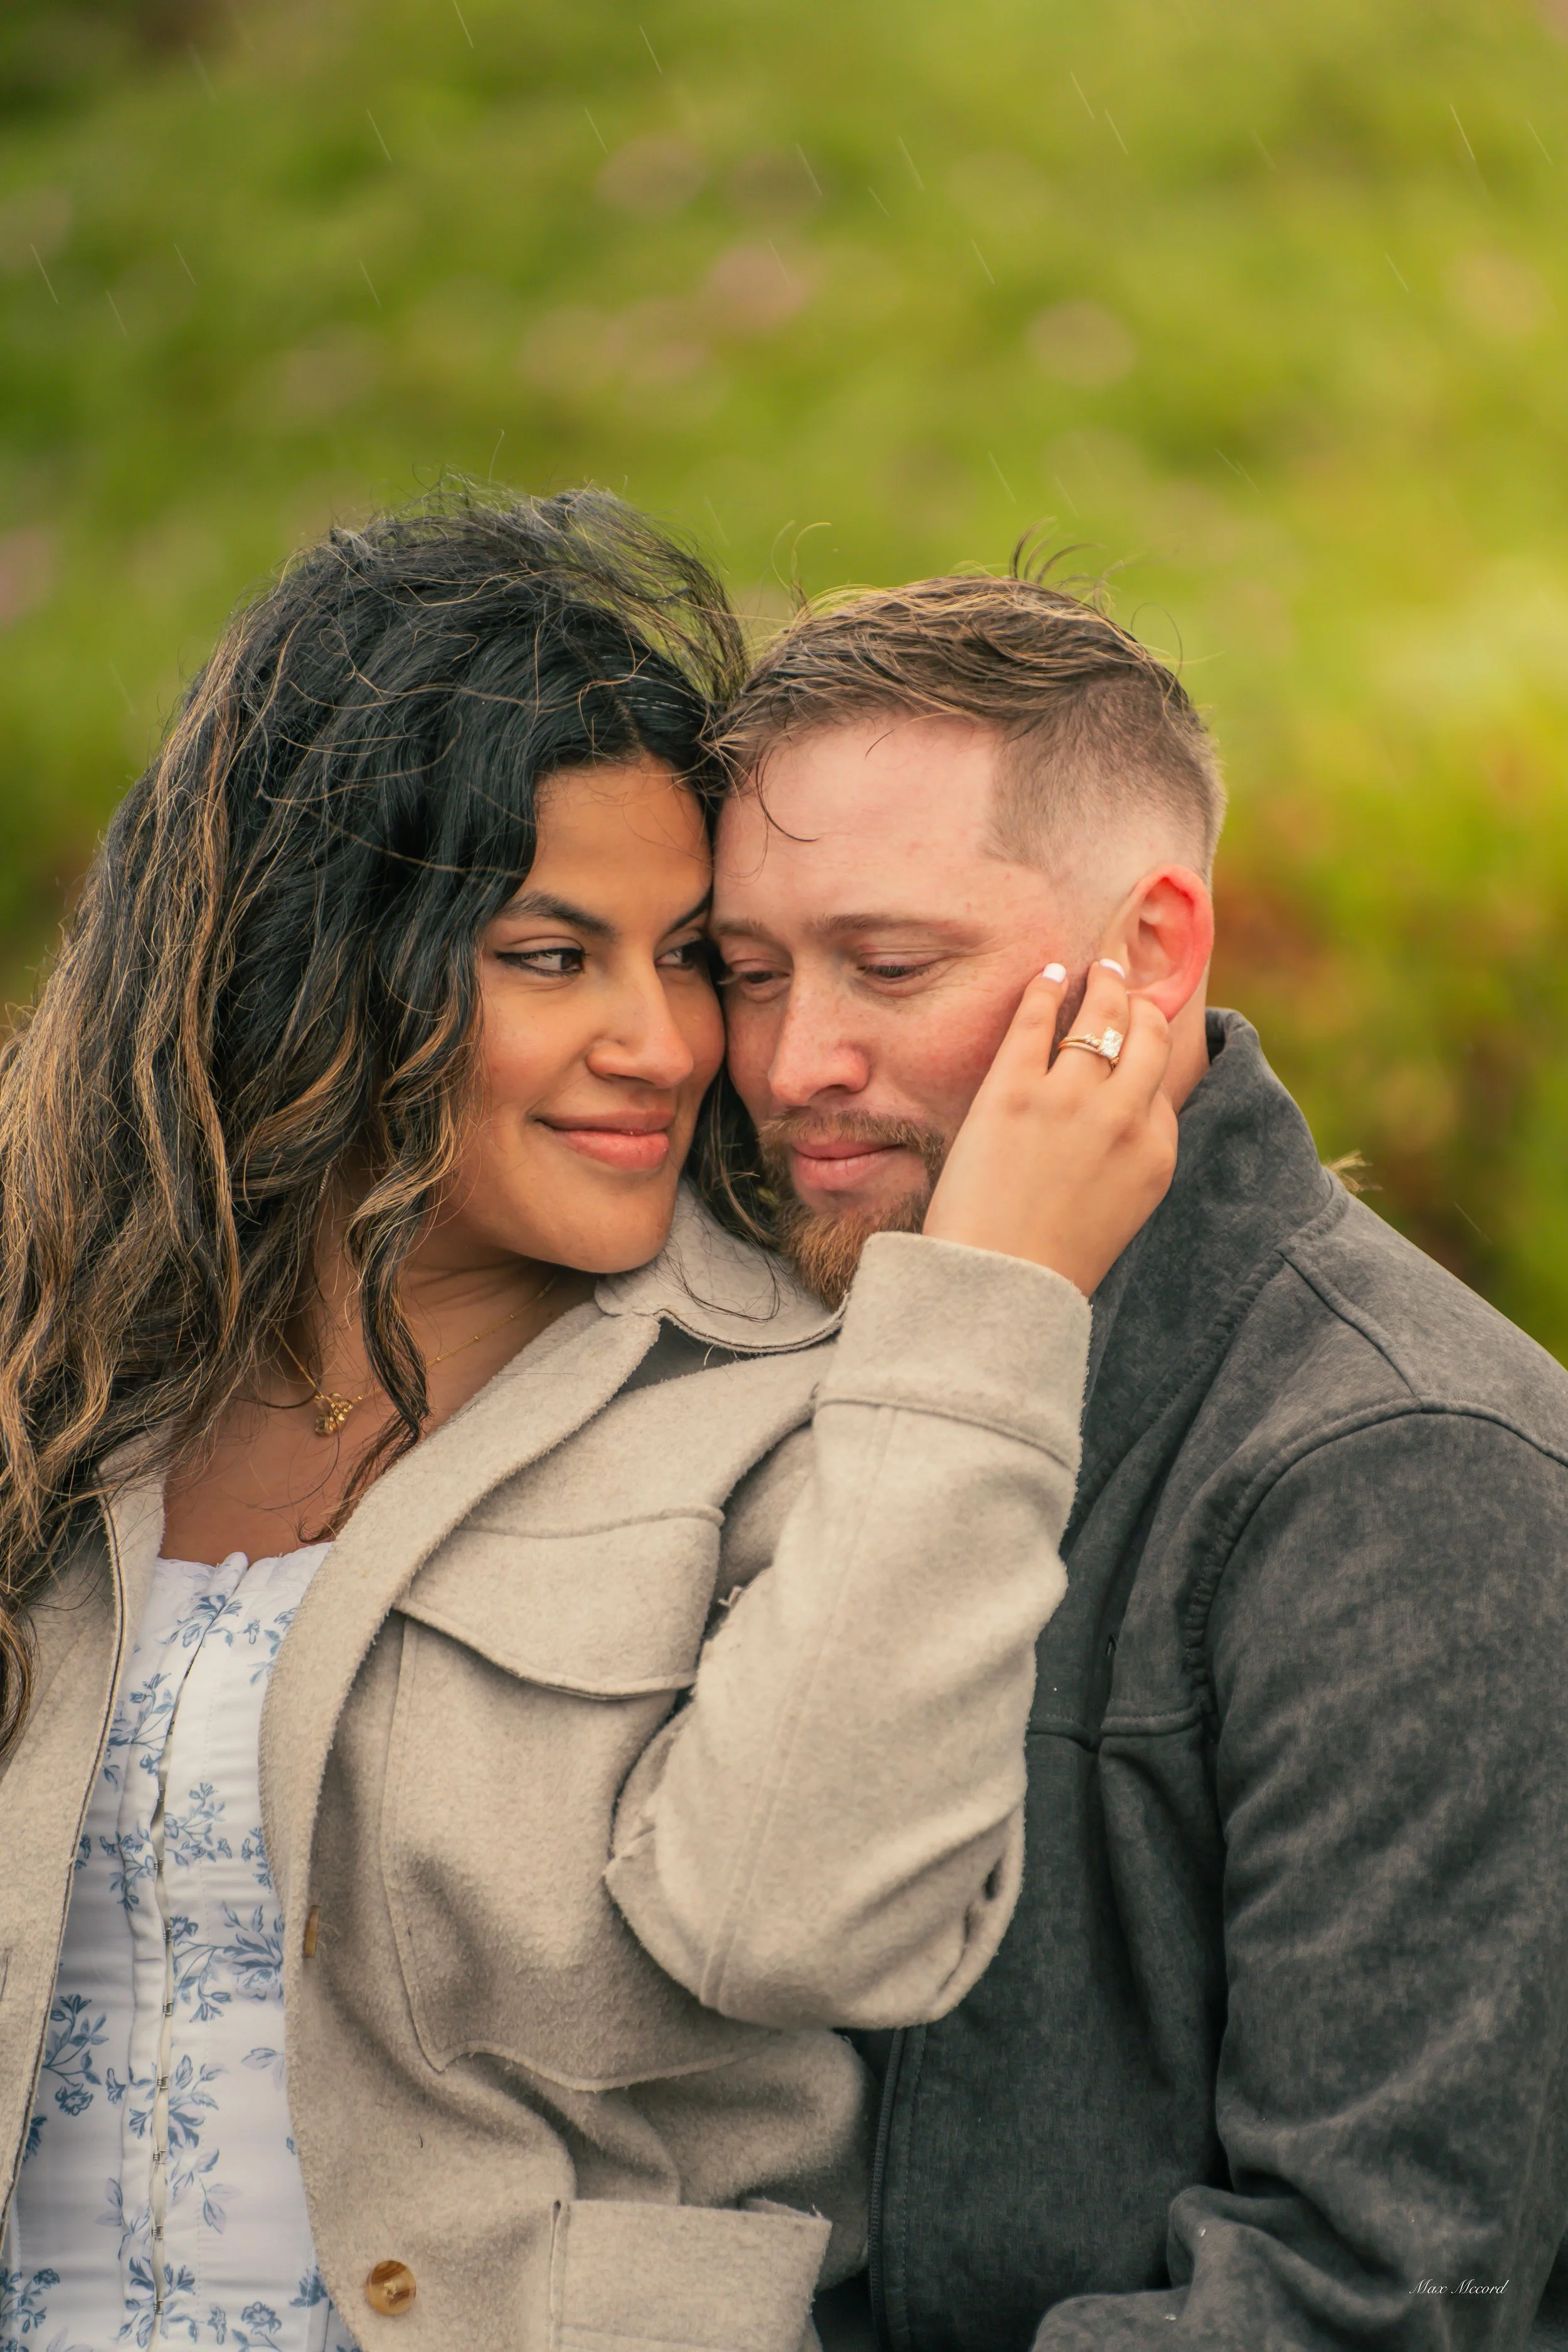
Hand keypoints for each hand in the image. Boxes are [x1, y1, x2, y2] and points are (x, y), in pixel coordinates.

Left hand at [922, 961, 1176, 1295]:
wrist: (1000, 1286)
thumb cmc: (1050, 1258)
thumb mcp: (1119, 1210)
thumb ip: (1130, 1158)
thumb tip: (1125, 1112)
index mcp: (1155, 1153)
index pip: (1161, 1085)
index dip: (1146, 1055)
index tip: (1136, 1033)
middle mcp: (1124, 1118)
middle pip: (1146, 1035)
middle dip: (1139, 1003)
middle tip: (1124, 983)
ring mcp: (1071, 1101)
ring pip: (1100, 1016)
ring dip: (1102, 984)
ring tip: (1097, 970)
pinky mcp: (1015, 1091)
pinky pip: (1036, 1020)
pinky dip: (1043, 989)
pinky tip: (1045, 975)